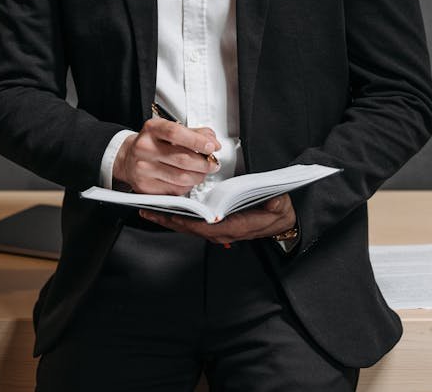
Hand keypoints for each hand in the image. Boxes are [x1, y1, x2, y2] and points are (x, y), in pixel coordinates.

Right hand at [112, 118, 219, 195]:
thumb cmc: (152, 143)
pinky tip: (188, 179)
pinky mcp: (146, 187)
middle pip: (182, 159)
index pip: (176, 133)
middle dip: (205, 163)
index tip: (212, 146)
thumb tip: (212, 140)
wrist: (127, 158)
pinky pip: (175, 190)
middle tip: (212, 163)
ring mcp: (144, 169)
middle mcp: (145, 148)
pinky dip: (188, 186)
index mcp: (152, 129)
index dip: (198, 140)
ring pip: (181, 177)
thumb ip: (193, 133)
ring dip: (199, 176)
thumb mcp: (168, 130)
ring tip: (202, 171)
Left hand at [139, 193, 296, 244]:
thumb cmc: (279, 211)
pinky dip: (179, 218)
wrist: (284, 222)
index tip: (168, 214)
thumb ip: (272, 202)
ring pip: (189, 227)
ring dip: (170, 219)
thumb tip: (267, 200)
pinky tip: (168, 211)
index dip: (184, 221)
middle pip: (189, 228)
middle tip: (147, 211)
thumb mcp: (278, 205)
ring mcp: (218, 230)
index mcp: (234, 226)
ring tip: (151, 210)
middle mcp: (222, 231)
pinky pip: (194, 224)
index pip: (204, 226)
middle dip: (168, 220)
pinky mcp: (217, 226)